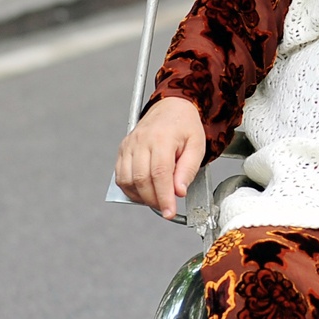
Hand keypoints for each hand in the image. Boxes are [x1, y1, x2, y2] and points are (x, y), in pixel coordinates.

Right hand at [115, 96, 205, 219]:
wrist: (171, 106)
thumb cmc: (185, 125)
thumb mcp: (197, 145)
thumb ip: (188, 169)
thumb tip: (178, 192)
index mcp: (162, 138)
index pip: (159, 174)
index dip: (163, 197)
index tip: (169, 212)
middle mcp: (141, 141)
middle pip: (141, 179)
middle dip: (153, 200)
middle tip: (166, 207)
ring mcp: (129, 145)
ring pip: (127, 180)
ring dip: (141, 196)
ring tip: (157, 199)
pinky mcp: (123, 149)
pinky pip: (120, 176)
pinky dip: (130, 189)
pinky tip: (144, 191)